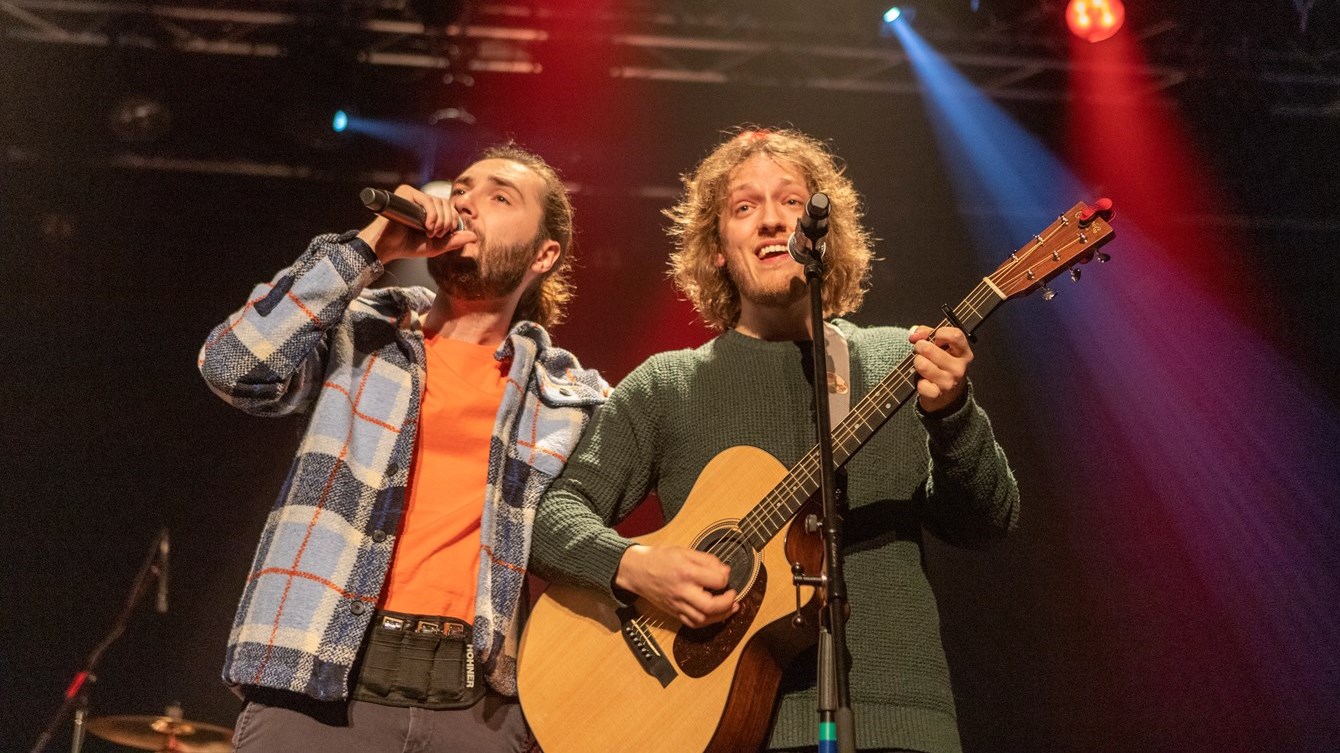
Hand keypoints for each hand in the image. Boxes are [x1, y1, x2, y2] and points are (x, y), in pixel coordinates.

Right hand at [357, 184, 477, 263]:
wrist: (389, 247)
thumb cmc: (408, 246)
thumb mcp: (437, 246)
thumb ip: (455, 241)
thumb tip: (474, 237)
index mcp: (428, 209)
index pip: (449, 208)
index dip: (453, 220)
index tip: (447, 233)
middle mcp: (421, 200)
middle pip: (446, 204)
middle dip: (447, 222)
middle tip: (438, 235)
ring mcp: (413, 195)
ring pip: (439, 202)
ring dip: (440, 221)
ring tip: (430, 233)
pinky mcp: (406, 193)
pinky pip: (427, 200)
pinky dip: (432, 215)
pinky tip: (426, 226)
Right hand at [614, 545, 738, 627]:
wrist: (636, 571)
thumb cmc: (660, 559)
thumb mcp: (684, 551)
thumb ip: (707, 560)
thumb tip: (725, 571)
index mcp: (686, 572)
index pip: (715, 580)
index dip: (725, 578)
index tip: (725, 575)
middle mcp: (682, 591)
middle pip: (710, 606)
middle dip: (727, 603)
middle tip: (733, 596)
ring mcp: (677, 604)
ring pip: (703, 619)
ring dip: (721, 616)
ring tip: (730, 608)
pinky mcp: (674, 612)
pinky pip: (692, 624)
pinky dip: (707, 622)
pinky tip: (715, 615)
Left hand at [909, 325, 971, 413]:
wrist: (948, 396)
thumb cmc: (942, 365)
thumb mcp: (942, 347)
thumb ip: (928, 333)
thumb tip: (914, 334)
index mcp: (964, 353)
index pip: (955, 335)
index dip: (940, 333)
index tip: (934, 338)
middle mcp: (959, 368)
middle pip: (930, 349)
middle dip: (919, 347)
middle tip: (920, 351)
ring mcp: (949, 382)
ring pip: (922, 364)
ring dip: (917, 363)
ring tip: (922, 365)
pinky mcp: (937, 394)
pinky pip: (920, 383)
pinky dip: (918, 382)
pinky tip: (924, 381)